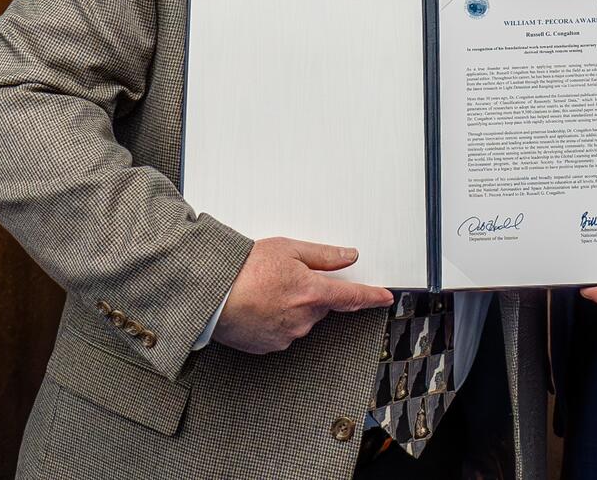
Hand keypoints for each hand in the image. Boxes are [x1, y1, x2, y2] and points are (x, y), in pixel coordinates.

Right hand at [212, 236, 392, 354]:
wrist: (211, 294)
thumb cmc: (244, 269)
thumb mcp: (288, 249)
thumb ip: (324, 255)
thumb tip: (349, 256)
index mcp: (312, 293)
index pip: (352, 296)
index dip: (371, 297)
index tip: (385, 298)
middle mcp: (304, 319)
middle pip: (321, 305)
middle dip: (311, 292)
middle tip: (284, 277)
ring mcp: (287, 336)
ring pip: (302, 318)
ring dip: (292, 305)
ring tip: (265, 290)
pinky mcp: (270, 346)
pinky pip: (283, 331)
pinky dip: (276, 319)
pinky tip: (259, 306)